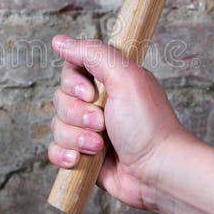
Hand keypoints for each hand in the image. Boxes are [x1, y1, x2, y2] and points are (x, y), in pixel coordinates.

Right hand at [48, 35, 197, 209]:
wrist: (158, 172)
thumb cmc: (148, 125)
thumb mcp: (125, 78)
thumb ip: (92, 54)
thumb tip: (59, 41)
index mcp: (109, 81)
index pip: (71, 70)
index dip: (73, 83)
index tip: (90, 93)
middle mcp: (98, 104)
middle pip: (60, 99)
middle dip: (78, 115)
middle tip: (102, 123)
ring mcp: (89, 131)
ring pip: (57, 126)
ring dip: (76, 137)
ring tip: (100, 147)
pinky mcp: (83, 155)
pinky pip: (55, 150)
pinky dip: (64, 155)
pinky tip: (80, 160)